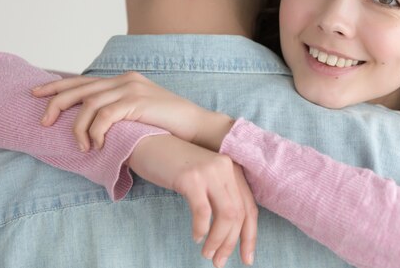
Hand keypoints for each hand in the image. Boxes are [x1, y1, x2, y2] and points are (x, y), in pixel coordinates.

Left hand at [32, 72, 232, 151]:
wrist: (196, 126)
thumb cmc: (170, 125)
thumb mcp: (141, 113)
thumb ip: (120, 111)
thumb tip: (95, 124)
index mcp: (126, 80)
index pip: (85, 81)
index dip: (59, 87)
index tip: (38, 95)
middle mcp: (126, 80)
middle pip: (81, 88)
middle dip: (56, 102)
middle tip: (44, 121)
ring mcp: (132, 89)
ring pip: (89, 104)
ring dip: (79, 128)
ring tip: (82, 146)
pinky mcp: (137, 102)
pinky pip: (104, 116)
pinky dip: (96, 132)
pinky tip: (97, 144)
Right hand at [130, 135, 257, 266]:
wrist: (148, 144)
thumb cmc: (175, 166)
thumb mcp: (204, 178)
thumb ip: (220, 195)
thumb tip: (230, 233)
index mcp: (233, 170)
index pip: (250, 208)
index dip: (250, 236)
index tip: (247, 259)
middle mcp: (226, 168)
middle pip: (239, 214)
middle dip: (231, 243)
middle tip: (219, 262)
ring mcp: (209, 171)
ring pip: (227, 215)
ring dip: (218, 240)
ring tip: (207, 254)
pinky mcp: (191, 177)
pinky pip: (203, 211)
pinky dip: (201, 229)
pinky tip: (196, 237)